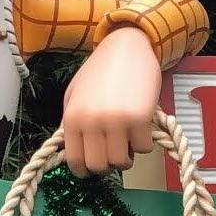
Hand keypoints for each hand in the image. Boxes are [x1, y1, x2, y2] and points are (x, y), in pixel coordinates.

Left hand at [60, 26, 161, 176]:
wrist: (127, 46)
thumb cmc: (100, 71)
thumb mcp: (75, 95)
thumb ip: (72, 125)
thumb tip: (75, 152)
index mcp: (73, 118)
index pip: (75, 161)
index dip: (85, 170)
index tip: (92, 167)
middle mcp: (92, 122)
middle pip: (100, 166)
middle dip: (108, 163)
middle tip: (113, 151)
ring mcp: (117, 121)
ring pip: (122, 162)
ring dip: (126, 155)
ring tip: (127, 139)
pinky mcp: (141, 118)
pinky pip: (143, 148)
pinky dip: (143, 142)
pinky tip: (140, 127)